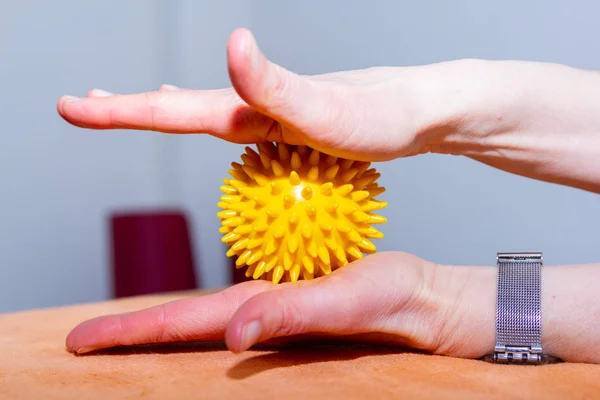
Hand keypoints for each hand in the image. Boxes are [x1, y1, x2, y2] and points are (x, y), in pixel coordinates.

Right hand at [57, 28, 599, 191]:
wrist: (423, 111)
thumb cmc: (384, 116)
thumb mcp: (329, 111)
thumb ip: (276, 85)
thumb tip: (233, 43)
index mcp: (254, 105)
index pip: (176, 109)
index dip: (124, 112)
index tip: (74, 106)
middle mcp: (258, 103)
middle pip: (182, 105)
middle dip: (131, 107)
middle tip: (86, 105)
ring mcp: (274, 112)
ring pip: (208, 111)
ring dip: (165, 109)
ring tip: (134, 107)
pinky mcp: (293, 124)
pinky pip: (241, 127)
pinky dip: (213, 124)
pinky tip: (220, 134)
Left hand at [65, 251, 599, 362]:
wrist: (422, 297)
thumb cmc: (393, 304)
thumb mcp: (345, 303)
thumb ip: (292, 316)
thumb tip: (234, 337)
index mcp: (261, 320)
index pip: (183, 328)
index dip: (130, 333)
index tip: (81, 343)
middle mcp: (258, 316)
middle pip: (181, 325)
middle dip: (131, 332)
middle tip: (84, 339)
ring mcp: (272, 303)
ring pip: (204, 311)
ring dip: (163, 316)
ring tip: (127, 321)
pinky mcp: (290, 288)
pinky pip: (238, 289)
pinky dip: (208, 294)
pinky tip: (199, 290)